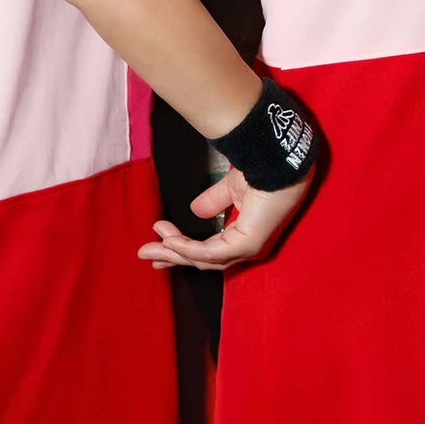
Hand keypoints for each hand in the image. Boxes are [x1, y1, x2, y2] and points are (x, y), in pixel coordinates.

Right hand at [136, 164, 311, 271]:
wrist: (278, 163)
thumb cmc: (264, 174)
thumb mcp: (229, 190)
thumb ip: (213, 202)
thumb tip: (195, 211)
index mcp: (245, 238)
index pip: (210, 252)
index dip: (183, 251)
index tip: (160, 245)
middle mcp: (248, 249)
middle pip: (203, 260)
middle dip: (172, 256)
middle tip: (146, 253)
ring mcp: (249, 250)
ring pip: (203, 259)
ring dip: (174, 251)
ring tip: (152, 244)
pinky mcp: (247, 245)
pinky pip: (210, 252)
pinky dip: (188, 247)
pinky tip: (171, 240)